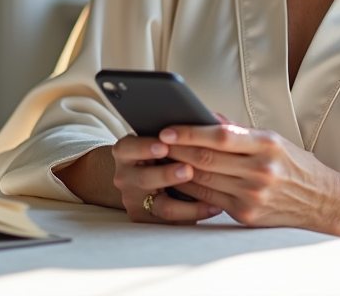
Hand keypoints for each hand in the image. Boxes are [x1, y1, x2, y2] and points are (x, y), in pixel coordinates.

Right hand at [109, 134, 223, 223]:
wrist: (140, 178)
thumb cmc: (159, 150)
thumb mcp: (158, 137)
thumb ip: (175, 131)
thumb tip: (202, 118)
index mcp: (125, 151)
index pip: (129, 148)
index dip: (145, 147)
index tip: (164, 145)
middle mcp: (125, 177)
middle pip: (144, 179)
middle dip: (168, 174)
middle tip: (188, 168)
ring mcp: (135, 201)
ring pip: (161, 205)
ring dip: (187, 202)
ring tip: (210, 197)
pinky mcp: (148, 219)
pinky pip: (173, 221)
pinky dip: (196, 213)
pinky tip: (214, 207)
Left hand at [158, 122, 339, 230]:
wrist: (320, 201)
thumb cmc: (294, 165)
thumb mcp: (273, 139)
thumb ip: (238, 129)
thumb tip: (203, 114)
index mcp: (267, 145)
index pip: (220, 136)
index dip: (190, 133)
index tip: (167, 129)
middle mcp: (260, 171)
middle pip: (207, 159)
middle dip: (176, 150)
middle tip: (153, 142)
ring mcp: (252, 195)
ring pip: (204, 180)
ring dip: (178, 170)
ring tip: (159, 159)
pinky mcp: (246, 214)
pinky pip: (209, 199)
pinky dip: (190, 188)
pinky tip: (176, 179)